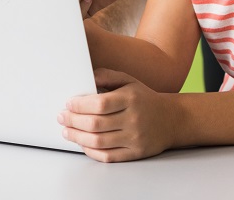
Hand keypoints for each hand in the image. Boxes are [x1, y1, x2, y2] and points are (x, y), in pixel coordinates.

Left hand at [58, 68, 179, 161]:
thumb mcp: (129, 81)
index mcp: (131, 98)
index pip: (100, 104)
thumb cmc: (144, 99)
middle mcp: (134, 119)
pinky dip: (91, 151)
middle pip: (96, 124)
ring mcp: (135, 138)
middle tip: (62, 118)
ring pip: (99, 141)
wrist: (171, 119)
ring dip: (78, 137)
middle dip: (73, 121)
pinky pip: (108, 156)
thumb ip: (107, 76)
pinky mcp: (135, 153)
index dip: (80, 105)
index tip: (68, 104)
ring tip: (67, 131)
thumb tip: (85, 77)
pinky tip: (82, 144)